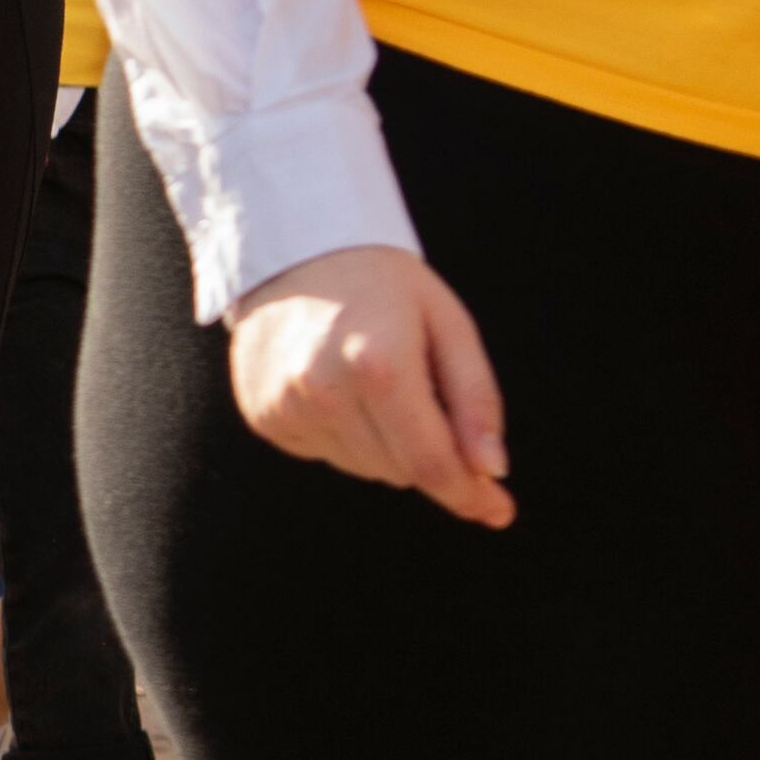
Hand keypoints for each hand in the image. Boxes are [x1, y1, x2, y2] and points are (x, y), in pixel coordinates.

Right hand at [229, 242, 512, 527]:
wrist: (294, 249)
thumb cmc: (384, 285)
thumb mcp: (449, 325)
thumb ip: (476, 401)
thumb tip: (490, 472)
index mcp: (379, 364)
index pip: (431, 464)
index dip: (469, 495)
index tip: (498, 510)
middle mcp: (323, 389)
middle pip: (400, 472)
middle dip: (427, 452)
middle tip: (425, 400)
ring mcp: (285, 403)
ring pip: (364, 467)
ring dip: (383, 443)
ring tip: (373, 382)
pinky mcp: (262, 413)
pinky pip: (324, 453)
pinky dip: (343, 433)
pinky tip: (337, 386)